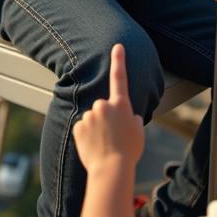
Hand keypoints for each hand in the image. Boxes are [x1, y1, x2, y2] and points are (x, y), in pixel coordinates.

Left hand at [73, 44, 144, 172]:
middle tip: (113, 136)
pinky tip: (93, 147)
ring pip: (92, 118)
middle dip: (106, 117)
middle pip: (103, 106)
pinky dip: (87, 136)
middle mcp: (103, 105)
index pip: (119, 77)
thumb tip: (127, 115)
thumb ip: (131, 118)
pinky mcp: (78, 126)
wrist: (111, 169)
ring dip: (96, 128)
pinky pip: (83, 128)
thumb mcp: (138, 132)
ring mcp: (90, 115)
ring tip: (104, 144)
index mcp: (121, 105)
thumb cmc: (129, 152)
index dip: (118, 60)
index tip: (117, 46)